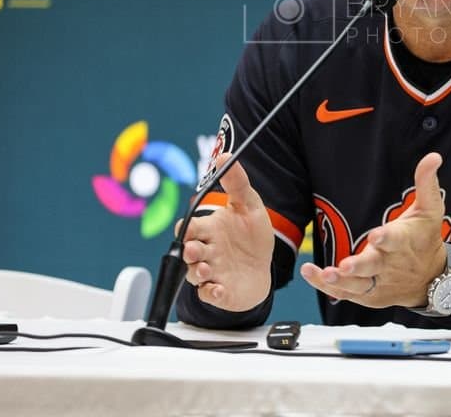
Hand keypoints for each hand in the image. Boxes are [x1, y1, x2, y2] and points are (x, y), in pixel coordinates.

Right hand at [181, 154, 273, 311]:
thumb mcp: (248, 205)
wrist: (265, 264)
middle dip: (188, 252)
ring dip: (197, 272)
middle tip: (194, 250)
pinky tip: (219, 290)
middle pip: (188, 252)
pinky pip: (209, 294)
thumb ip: (237, 182)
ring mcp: (212, 272)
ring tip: (205, 269)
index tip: (187, 229)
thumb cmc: (251, 235)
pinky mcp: (220, 291)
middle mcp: (207, 251)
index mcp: (210, 229)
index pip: (189, 228)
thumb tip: (224, 155)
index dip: (185, 229)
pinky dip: (211, 293)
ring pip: (194, 274)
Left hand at [300, 151, 446, 307]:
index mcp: (404, 242)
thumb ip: (426, 183)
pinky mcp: (368, 295)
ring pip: (357, 284)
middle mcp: (390, 264)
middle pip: (373, 267)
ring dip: (340, 281)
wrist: (434, 280)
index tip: (376, 236)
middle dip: (359, 267)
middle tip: (345, 266)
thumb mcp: (430, 211)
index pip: (395, 239)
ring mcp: (379, 282)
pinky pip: (346, 293)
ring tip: (324, 274)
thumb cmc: (426, 240)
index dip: (386, 238)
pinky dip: (328, 287)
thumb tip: (433, 156)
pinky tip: (312, 275)